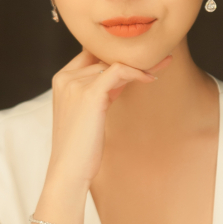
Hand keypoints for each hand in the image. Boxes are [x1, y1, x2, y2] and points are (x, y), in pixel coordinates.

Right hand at [46, 49, 171, 188]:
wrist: (69, 170)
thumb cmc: (81, 146)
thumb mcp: (89, 111)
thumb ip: (102, 90)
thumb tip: (125, 76)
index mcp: (61, 79)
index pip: (91, 53)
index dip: (116, 54)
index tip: (141, 57)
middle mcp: (65, 77)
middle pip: (104, 56)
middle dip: (132, 58)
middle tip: (160, 57)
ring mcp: (75, 84)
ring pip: (114, 63)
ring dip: (139, 64)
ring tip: (161, 65)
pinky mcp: (90, 94)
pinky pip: (119, 71)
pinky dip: (138, 73)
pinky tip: (151, 79)